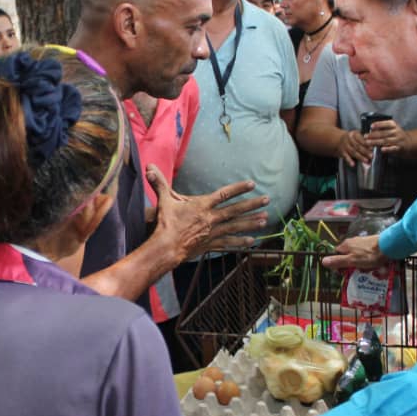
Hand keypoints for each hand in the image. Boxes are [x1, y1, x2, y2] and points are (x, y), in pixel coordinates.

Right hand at [147, 165, 268, 259]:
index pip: (224, 194)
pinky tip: (252, 242)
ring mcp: (212, 233)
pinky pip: (228, 243)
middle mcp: (211, 219)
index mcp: (202, 206)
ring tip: (265, 220)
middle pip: (236, 210)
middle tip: (268, 200)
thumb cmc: (165, 223)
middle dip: (253, 205)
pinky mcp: (210, 245)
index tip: (252, 184)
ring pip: (236, 226)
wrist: (165, 247)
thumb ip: (159, 183)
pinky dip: (240, 242)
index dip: (239, 188)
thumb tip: (149, 168)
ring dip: (251, 223)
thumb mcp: (163, 200)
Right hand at [322, 234, 385, 269]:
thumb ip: (338, 261)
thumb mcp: (352, 261)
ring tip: (366, 270)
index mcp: (345, 245)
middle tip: (356, 272)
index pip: (336, 254)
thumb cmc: (369, 255)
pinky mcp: (371, 243)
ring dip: (359, 262)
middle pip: (346, 254)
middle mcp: (352, 241)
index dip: (337, 263)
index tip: (342, 272)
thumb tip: (323, 261)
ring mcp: (362, 241)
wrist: (388, 246)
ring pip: (356, 254)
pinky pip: (365, 253)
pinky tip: (372, 264)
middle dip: (350, 264)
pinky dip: (367, 259)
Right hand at [337, 129, 374, 166]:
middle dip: (365, 151)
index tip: (373, 148)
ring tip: (366, 161)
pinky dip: (349, 161)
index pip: (361, 139)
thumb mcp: (357, 135)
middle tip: (372, 156)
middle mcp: (348, 139)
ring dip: (360, 157)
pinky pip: (346, 156)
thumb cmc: (352, 138)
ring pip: (353, 152)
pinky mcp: (342, 152)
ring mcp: (345, 146)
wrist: (338, 139)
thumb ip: (364, 138)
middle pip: (357, 146)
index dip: (367, 144)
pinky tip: (353, 164)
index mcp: (353, 134)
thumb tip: (375, 144)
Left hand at [365, 119, 407, 153]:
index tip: (371, 126)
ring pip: (386, 140)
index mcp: (394, 125)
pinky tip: (381, 149)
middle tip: (365, 136)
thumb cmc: (395, 135)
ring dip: (376, 142)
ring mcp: (398, 140)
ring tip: (368, 143)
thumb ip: (383, 128)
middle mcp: (397, 131)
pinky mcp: (400, 148)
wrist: (409, 142)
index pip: (386, 123)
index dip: (379, 124)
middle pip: (384, 133)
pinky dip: (387, 149)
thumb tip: (370, 130)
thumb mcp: (392, 128)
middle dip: (373, 135)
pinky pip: (393, 148)